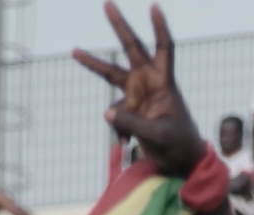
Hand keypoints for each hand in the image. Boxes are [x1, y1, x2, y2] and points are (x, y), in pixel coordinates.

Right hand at [73, 4, 206, 177]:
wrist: (180, 160)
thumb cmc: (179, 144)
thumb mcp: (159, 135)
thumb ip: (132, 123)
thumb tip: (107, 112)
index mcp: (164, 82)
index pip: (164, 48)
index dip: (159, 28)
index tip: (153, 6)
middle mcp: (148, 82)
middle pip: (132, 48)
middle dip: (119, 26)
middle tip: (107, 3)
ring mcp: (136, 94)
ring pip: (110, 73)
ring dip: (92, 63)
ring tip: (73, 50)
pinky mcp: (128, 109)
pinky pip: (114, 114)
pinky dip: (118, 129)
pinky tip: (128, 142)